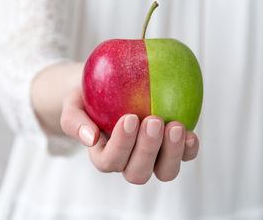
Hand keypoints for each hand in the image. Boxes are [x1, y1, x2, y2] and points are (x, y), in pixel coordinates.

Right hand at [60, 87, 198, 183]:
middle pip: (138, 172)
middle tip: (153, 120)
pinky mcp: (173, 148)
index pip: (110, 161)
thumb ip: (74, 121)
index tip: (128, 118)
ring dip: (171, 153)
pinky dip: (189, 149)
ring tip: (175, 126)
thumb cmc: (89, 98)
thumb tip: (90, 138)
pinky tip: (190, 132)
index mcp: (104, 156)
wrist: (110, 90)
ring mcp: (153, 158)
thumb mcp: (73, 104)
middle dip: (147, 149)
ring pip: (164, 172)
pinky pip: (185, 156)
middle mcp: (130, 162)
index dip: (121, 145)